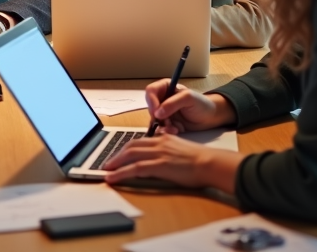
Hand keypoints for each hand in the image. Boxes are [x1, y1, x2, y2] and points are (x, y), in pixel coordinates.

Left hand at [103, 134, 244, 189]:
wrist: (210, 163)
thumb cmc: (200, 161)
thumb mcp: (180, 150)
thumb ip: (168, 151)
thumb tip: (159, 159)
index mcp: (164, 139)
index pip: (139, 141)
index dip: (125, 148)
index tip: (118, 154)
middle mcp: (159, 143)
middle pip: (131, 146)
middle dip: (116, 154)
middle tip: (107, 163)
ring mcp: (158, 153)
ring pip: (129, 156)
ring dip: (115, 163)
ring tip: (106, 171)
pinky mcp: (159, 165)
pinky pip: (134, 168)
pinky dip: (121, 173)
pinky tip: (113, 178)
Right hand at [144, 81, 236, 134]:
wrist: (211, 117)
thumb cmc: (202, 104)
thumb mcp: (188, 98)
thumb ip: (172, 103)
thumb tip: (157, 113)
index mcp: (166, 87)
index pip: (151, 91)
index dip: (151, 101)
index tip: (156, 112)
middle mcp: (163, 99)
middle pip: (150, 106)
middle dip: (157, 116)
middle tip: (167, 122)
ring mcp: (164, 112)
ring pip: (154, 119)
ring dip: (163, 125)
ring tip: (174, 128)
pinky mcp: (167, 123)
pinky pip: (160, 128)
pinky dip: (166, 131)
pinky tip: (176, 130)